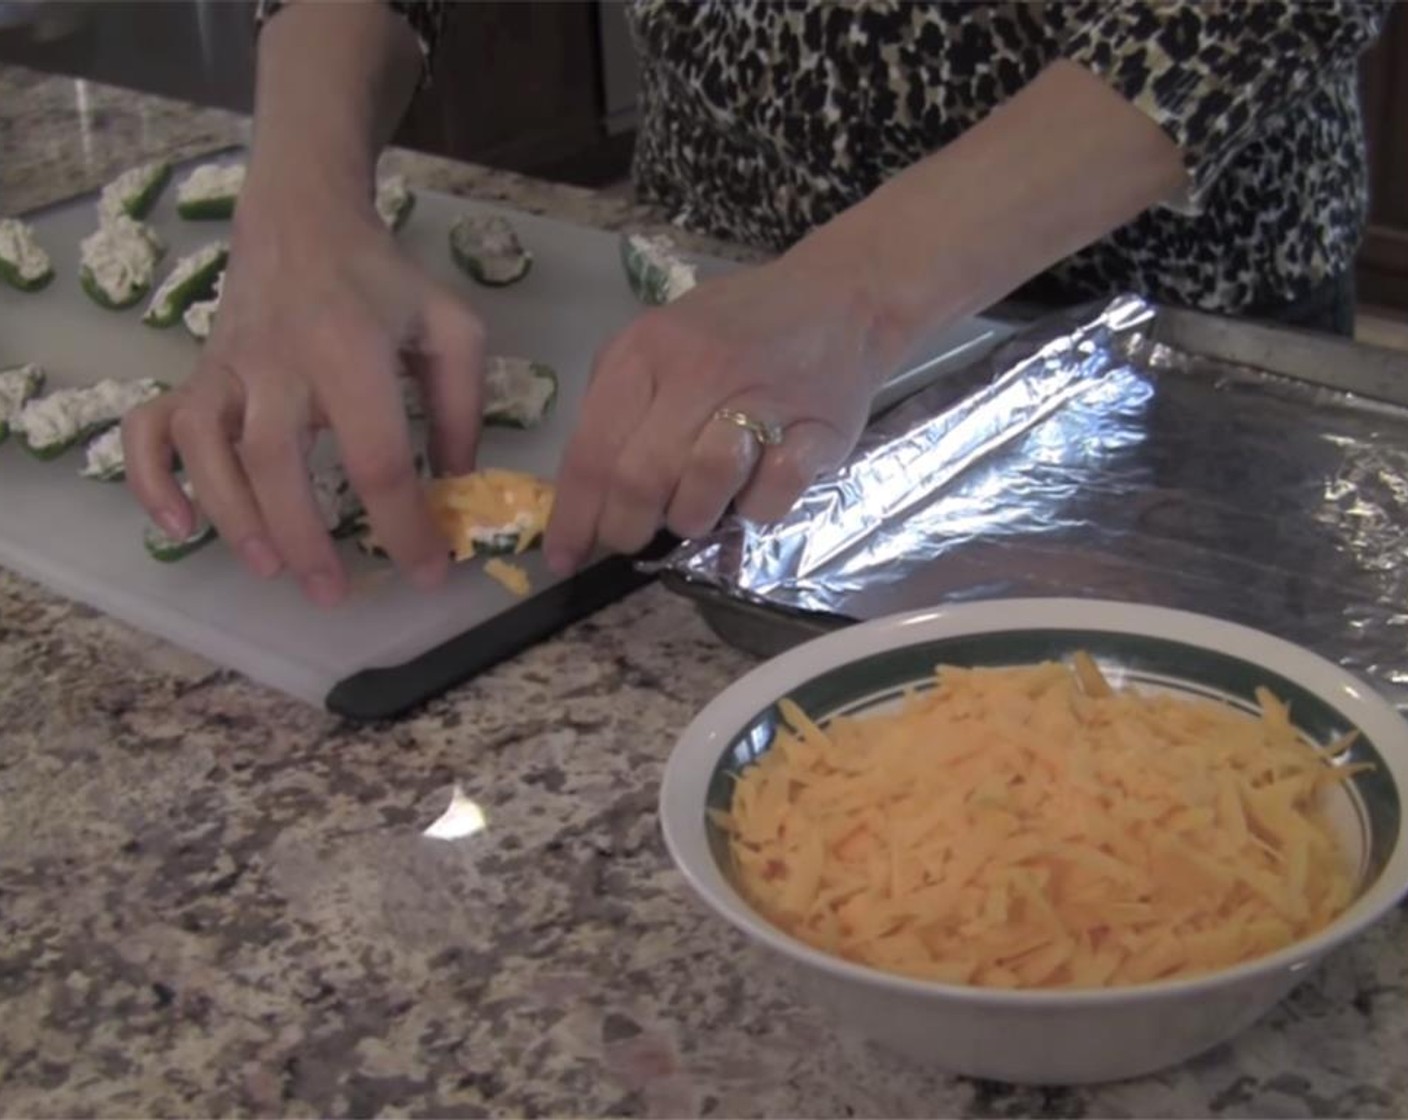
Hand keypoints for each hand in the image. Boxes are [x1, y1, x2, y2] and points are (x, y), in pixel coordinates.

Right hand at [122, 183, 484, 606]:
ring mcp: (226, 368)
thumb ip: (460, 407)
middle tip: (333, 594)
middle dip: (304, 538)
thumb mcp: (450, 328)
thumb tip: (455, 485)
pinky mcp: (194, 374)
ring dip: (234, 518)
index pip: (377, 458)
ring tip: (270, 570)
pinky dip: (151, 478)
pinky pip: (151, 428)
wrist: (302, 218)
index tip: (428, 570)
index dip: (403, 524)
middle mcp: (278, 363)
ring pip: (208, 450)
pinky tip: (177, 525)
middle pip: (276, 462)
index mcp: (351, 352)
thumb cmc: (382, 281)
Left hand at [544, 249, 899, 572]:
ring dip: (691, 518)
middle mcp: (698, 370)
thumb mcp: (658, 346)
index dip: (574, 517)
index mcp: (645, 351)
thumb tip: (583, 499)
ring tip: (697, 508)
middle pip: (639, 480)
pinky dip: (755, 510)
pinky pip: (768, 499)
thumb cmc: (735, 333)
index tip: (564, 559)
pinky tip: (755, 486)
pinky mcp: (817, 429)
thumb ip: (618, 407)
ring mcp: (760, 398)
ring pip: (700, 492)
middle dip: (627, 528)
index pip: (592, 451)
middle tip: (634, 538)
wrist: (841, 299)